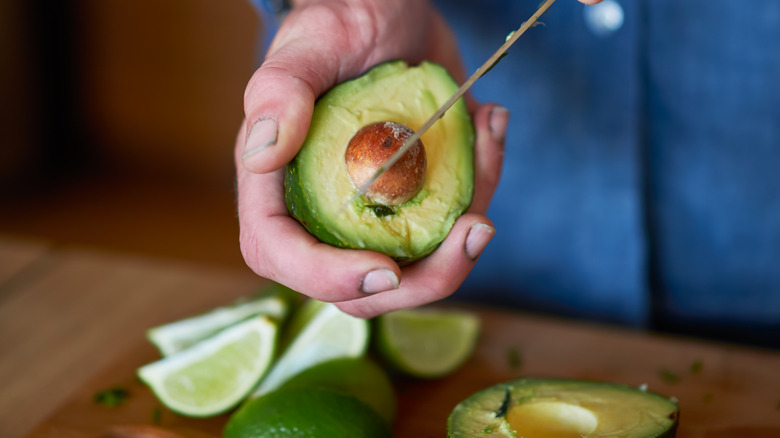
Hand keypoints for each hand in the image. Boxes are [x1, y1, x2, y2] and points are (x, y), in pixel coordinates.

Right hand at [235, 0, 506, 317]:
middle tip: (476, 228)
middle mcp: (323, 208)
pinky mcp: (416, 198)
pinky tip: (491, 123)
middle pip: (358, 285)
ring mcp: (374, 210)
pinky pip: (449, 225)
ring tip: (491, 142)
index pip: (280, 253)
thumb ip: (279, 92)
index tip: (384, 268)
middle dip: (423, 278)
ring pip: (415, 267)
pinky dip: (482, 184)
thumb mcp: (313, 44)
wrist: (391, 8)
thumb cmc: (341, 18)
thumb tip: (261, 153)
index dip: (326, 278)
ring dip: (467, 235)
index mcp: (279, 182)